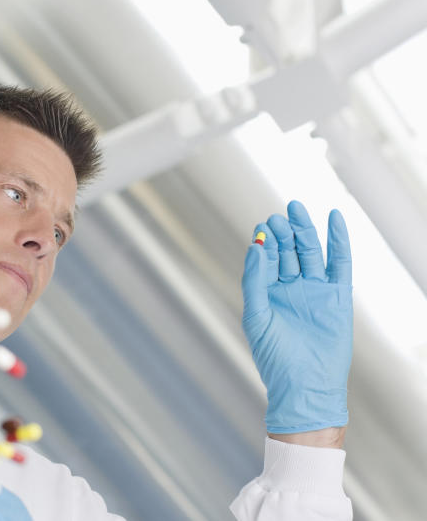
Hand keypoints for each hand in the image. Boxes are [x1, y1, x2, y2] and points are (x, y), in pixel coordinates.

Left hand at [241, 200, 352, 433]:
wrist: (304, 385)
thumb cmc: (274, 357)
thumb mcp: (256, 316)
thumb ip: (254, 281)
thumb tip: (255, 246)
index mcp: (268, 293)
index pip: (266, 259)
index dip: (264, 242)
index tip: (261, 226)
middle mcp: (291, 289)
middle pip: (289, 251)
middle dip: (283, 232)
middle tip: (277, 215)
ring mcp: (315, 291)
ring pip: (311, 253)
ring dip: (305, 231)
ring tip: (296, 209)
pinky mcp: (337, 296)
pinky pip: (339, 263)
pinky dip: (338, 241)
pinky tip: (334, 219)